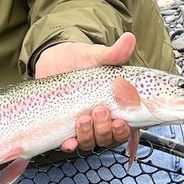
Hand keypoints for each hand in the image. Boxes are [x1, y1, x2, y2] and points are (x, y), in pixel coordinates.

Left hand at [33, 33, 136, 152]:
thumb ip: (114, 53)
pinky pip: (70, 144)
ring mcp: (83, 126)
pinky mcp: (65, 128)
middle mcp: (101, 120)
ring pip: (91, 142)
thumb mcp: (96, 56)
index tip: (122, 121)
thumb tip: (130, 38)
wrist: (53, 60)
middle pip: (108, 137)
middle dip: (105, 129)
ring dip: (89, 135)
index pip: (126, 127)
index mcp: (116, 106)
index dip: (124, 130)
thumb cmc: (79, 59)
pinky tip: (69, 141)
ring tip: (83, 118)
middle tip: (100, 110)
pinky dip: (71, 145)